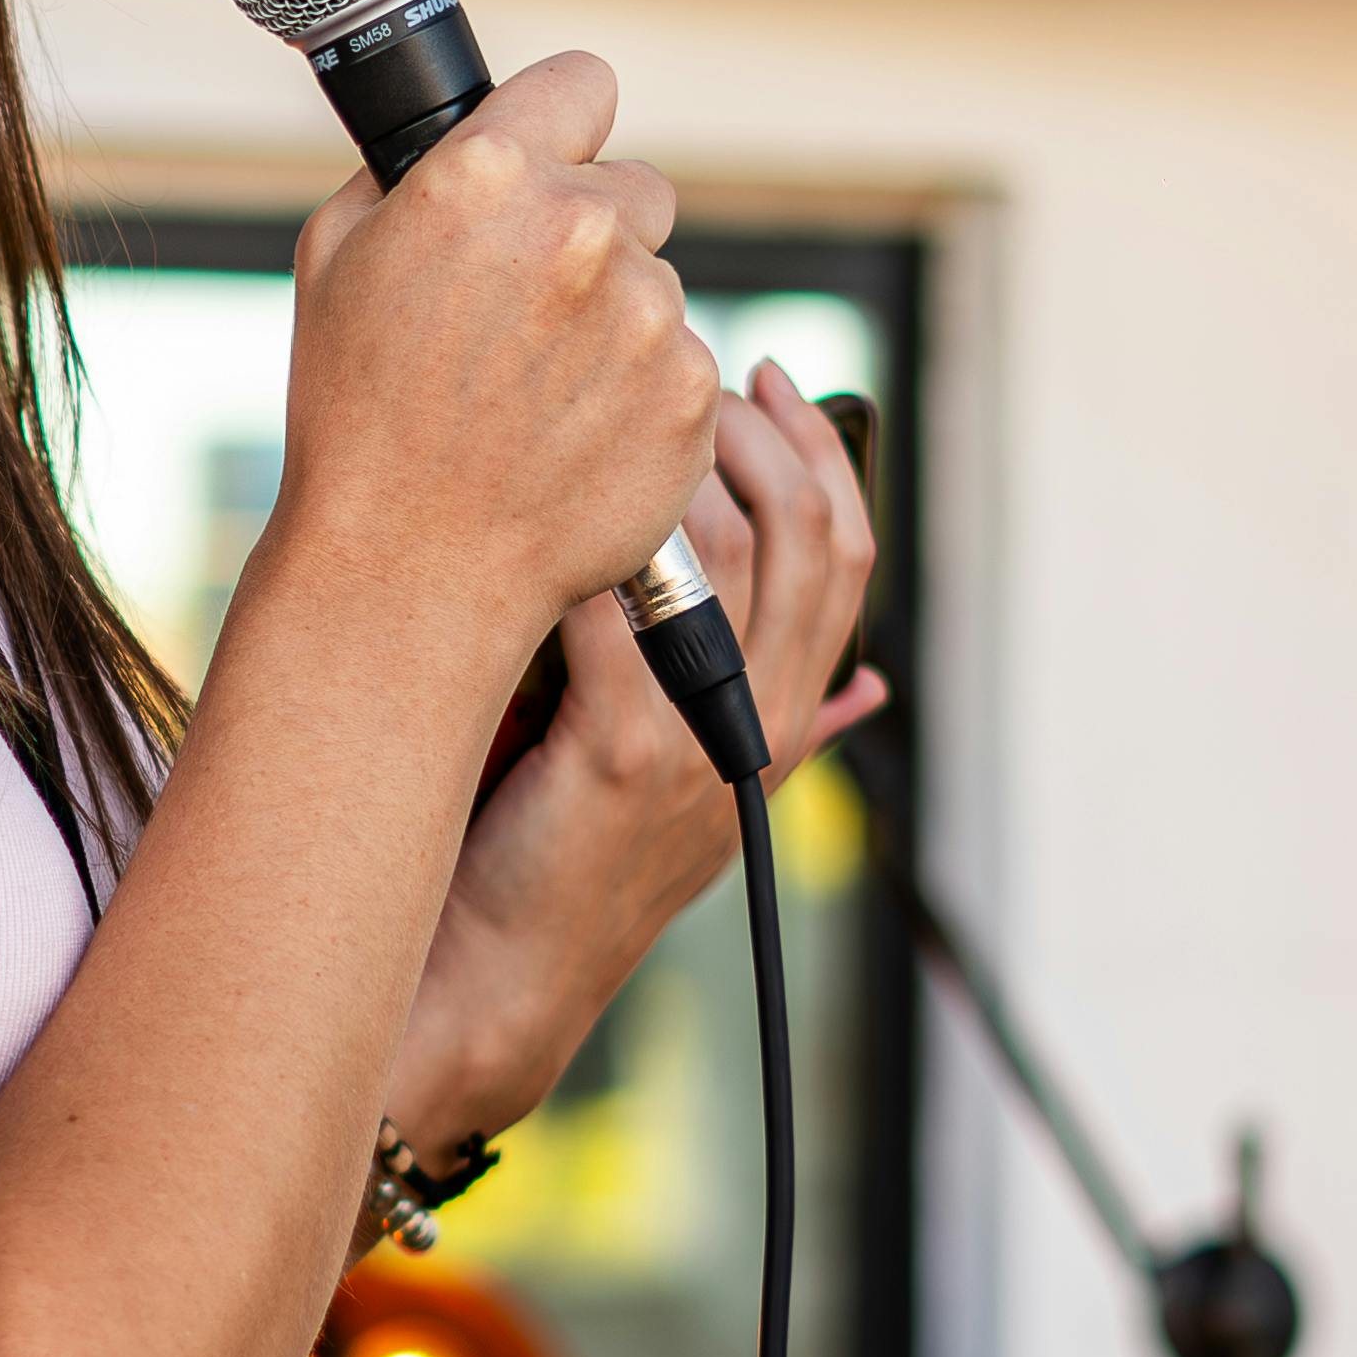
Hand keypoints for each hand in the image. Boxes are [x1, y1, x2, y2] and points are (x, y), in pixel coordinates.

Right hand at [268, 53, 721, 679]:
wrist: (409, 568)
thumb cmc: (357, 417)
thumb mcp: (334, 257)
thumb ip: (416, 173)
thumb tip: (469, 133)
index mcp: (489, 173)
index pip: (583, 83)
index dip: (561, 128)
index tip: (551, 165)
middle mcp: (582, 229)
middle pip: (636, 188)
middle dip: (595, 235)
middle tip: (526, 316)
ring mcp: (648, 314)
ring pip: (658, 283)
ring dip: (615, 326)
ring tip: (535, 397)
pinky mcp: (690, 393)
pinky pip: (682, 364)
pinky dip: (641, 397)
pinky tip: (572, 438)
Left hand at [383, 358, 882, 1156]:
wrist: (489, 982)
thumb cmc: (552, 868)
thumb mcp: (678, 788)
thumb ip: (766, 729)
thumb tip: (867, 690)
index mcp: (782, 727)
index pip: (847, 558)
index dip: (821, 456)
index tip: (765, 383)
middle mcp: (760, 731)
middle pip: (814, 538)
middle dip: (761, 434)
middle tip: (690, 374)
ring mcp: (703, 744)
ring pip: (743, 556)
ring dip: (685, 467)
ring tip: (623, 420)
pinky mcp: (627, 755)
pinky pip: (630, 610)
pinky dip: (598, 543)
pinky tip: (548, 493)